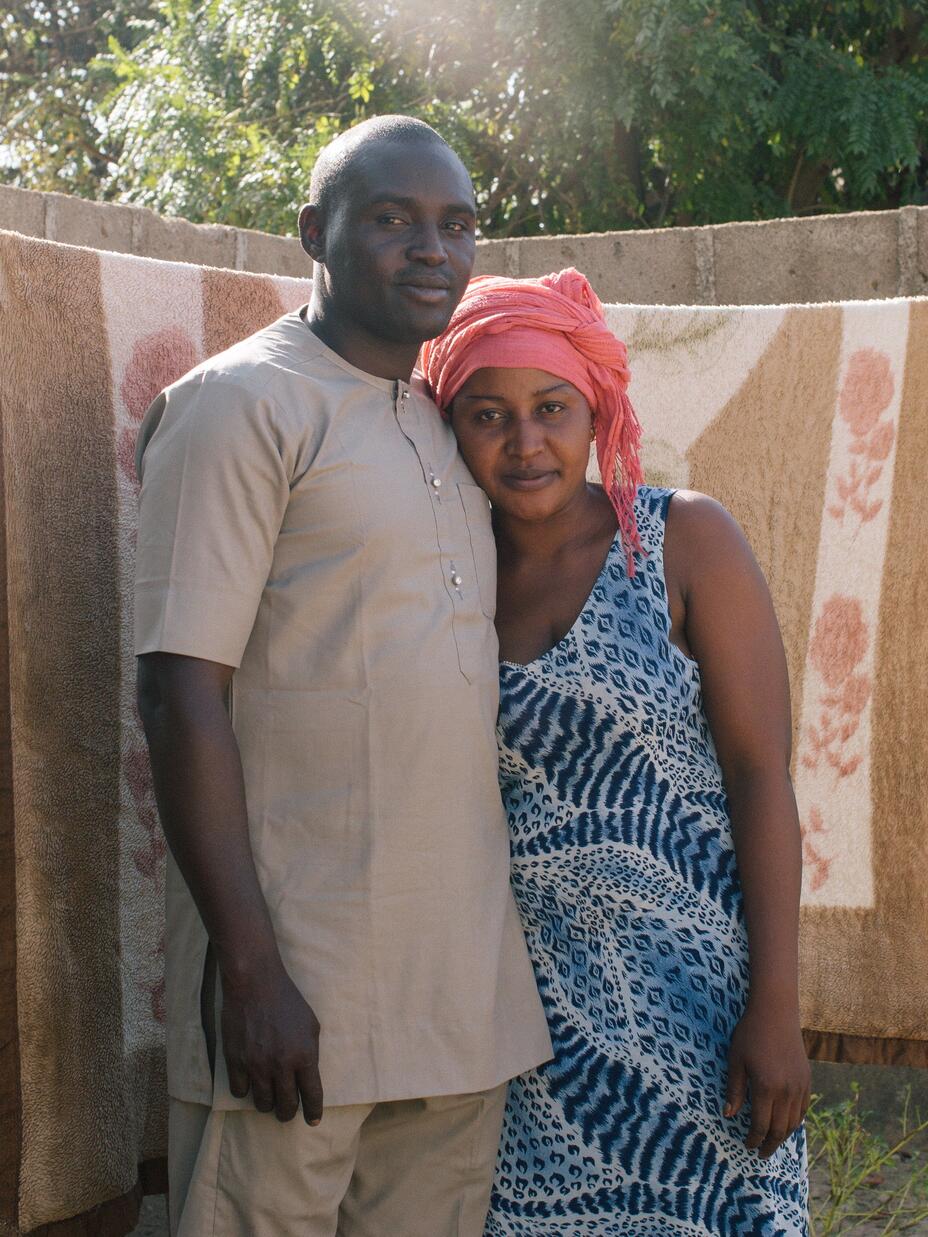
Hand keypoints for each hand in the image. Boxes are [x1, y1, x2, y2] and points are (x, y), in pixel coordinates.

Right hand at [220, 957, 322, 1124]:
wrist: (256, 984)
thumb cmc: (288, 1002)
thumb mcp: (311, 1025)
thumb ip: (310, 1053)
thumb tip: (308, 1077)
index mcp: (304, 1056)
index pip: (312, 1096)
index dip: (313, 1113)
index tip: (313, 1121)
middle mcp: (281, 1066)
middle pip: (285, 1107)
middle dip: (287, 1112)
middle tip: (286, 1110)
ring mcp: (257, 1065)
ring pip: (262, 1104)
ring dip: (267, 1103)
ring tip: (269, 1096)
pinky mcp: (236, 1062)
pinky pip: (240, 1092)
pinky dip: (245, 1090)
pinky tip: (249, 1083)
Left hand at [724, 1001, 809, 1157]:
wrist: (776, 1012)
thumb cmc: (750, 1033)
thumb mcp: (736, 1060)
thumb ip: (734, 1089)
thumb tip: (729, 1115)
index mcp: (766, 1088)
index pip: (760, 1125)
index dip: (753, 1139)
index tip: (747, 1146)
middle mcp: (786, 1092)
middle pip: (779, 1129)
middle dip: (769, 1145)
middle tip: (760, 1154)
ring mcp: (800, 1087)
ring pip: (793, 1122)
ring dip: (782, 1136)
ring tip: (771, 1142)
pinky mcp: (807, 1080)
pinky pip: (802, 1110)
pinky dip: (794, 1122)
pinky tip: (785, 1124)